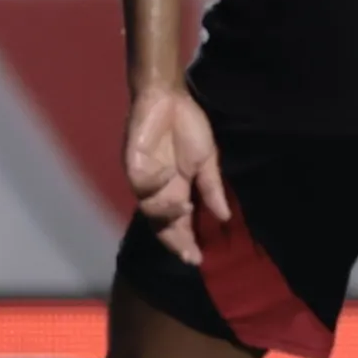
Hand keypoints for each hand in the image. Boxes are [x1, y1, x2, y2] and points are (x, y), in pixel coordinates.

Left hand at [124, 83, 228, 261]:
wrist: (169, 98)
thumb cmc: (188, 127)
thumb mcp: (207, 161)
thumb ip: (212, 188)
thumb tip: (225, 217)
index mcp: (176, 190)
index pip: (178, 224)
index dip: (186, 242)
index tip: (198, 259)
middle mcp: (158, 189)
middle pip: (161, 224)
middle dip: (174, 240)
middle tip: (187, 252)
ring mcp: (144, 177)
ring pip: (149, 207)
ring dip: (166, 212)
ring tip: (184, 206)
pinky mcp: (132, 162)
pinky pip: (140, 182)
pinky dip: (155, 183)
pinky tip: (170, 176)